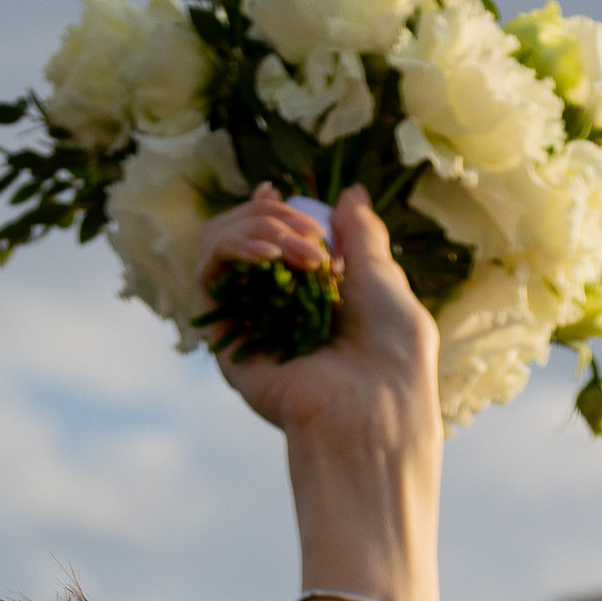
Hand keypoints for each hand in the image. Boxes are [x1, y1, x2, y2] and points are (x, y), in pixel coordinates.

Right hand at [196, 179, 442, 600]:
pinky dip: (233, 248)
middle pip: (241, 235)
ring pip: (218, 248)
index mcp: (312, 295)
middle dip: (270, 216)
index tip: (280, 190)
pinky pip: (208, 277)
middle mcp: (275, 308)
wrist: (372, 410)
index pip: (272, 238)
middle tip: (308, 237)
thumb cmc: (393, 354)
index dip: (270, 209)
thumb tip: (350, 194)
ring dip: (254, 228)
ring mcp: (248, 324)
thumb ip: (363, 235)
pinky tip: (267, 253)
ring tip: (296, 251)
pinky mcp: (226, 342)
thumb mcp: (386, 279)